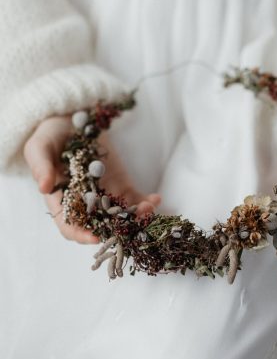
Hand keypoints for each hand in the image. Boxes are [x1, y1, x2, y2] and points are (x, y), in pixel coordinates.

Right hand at [23, 114, 161, 243]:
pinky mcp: (120, 184)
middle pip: (100, 225)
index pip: (69, 226)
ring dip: (136, 217)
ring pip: (120, 215)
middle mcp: (84, 202)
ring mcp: (104, 194)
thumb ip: (41, 166)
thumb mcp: (39, 147)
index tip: (95, 237)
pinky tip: (156, 198)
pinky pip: (133, 199)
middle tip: (134, 222)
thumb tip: (44, 187)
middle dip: (118, 228)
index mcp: (61, 200)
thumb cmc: (50, 136)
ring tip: (149, 207)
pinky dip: (145, 201)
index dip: (81, 235)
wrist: (70, 121)